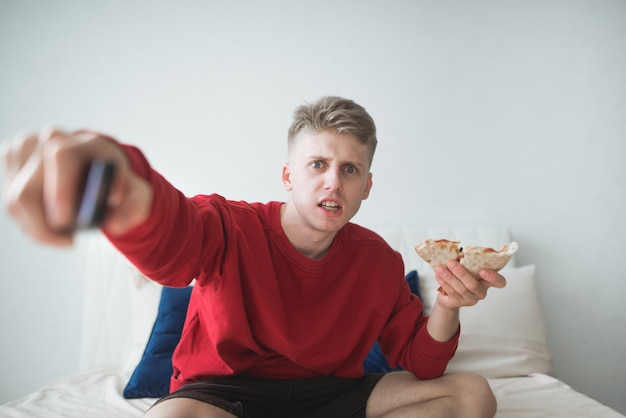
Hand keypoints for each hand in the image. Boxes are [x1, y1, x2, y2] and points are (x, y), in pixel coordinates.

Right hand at [2, 128, 152, 245]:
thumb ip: (133, 209)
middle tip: (67, 241)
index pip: (61, 157)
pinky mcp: (11, 158)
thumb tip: (114, 224)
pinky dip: (28, 222)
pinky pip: (11, 201)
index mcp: (89, 142)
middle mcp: (53, 138)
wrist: (100, 169)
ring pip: (16, 199)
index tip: (67, 222)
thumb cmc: (118, 185)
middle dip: (43, 224)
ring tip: (62, 235)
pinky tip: (48, 226)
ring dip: (36, 226)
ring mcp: (27, 147)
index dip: (60, 192)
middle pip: (28, 188)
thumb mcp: (138, 196)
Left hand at [435, 260, 506, 309]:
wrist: (447, 295)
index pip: (499, 282)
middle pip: (473, 285)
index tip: (483, 271)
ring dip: (449, 276)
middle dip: (461, 273)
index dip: (494, 277)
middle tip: (451, 263)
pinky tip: (438, 274)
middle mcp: (480, 292)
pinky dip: (443, 281)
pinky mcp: (458, 303)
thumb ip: (466, 261)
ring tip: (440, 267)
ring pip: (460, 288)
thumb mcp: (466, 268)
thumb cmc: (460, 277)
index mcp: (487, 281)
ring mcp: (470, 299)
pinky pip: (450, 292)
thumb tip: (457, 250)